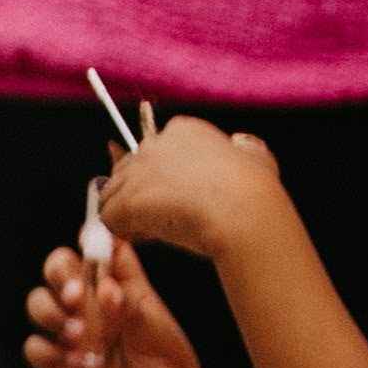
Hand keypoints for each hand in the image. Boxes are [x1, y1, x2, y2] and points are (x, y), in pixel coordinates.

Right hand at [25, 240, 211, 367]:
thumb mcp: (159, 335)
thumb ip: (130, 308)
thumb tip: (105, 287)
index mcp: (121, 287)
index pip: (101, 249)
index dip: (92, 239)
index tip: (90, 245)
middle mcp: (92, 305)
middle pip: (59, 268)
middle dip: (60, 275)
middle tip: (76, 296)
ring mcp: (73, 332)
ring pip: (38, 302)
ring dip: (49, 312)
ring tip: (76, 335)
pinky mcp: (59, 364)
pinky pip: (34, 348)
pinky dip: (46, 352)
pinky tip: (73, 365)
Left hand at [96, 114, 285, 260]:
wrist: (247, 215)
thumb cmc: (257, 194)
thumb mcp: (258, 160)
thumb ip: (246, 149)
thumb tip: (242, 143)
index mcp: (183, 131)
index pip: (152, 152)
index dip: (159, 178)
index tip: (177, 197)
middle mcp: (154, 144)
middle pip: (126, 170)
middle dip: (139, 195)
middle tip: (164, 217)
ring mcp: (138, 171)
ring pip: (113, 193)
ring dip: (129, 214)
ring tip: (157, 230)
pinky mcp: (129, 199)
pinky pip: (109, 218)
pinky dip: (124, 231)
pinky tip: (149, 237)